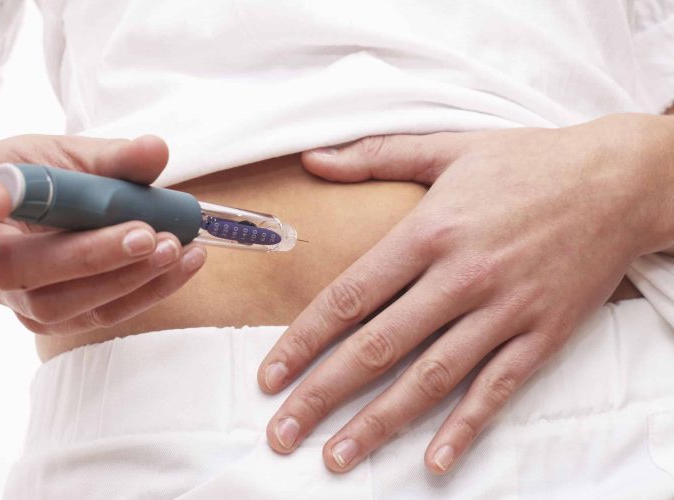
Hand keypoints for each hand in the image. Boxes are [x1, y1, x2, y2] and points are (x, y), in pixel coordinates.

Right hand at [0, 135, 206, 334]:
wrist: (41, 219)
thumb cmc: (49, 178)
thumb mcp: (72, 154)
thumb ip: (112, 155)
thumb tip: (155, 151)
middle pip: (14, 266)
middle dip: (88, 255)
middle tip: (147, 233)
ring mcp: (10, 294)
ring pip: (56, 305)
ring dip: (125, 280)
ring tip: (176, 249)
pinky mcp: (49, 318)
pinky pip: (95, 316)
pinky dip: (146, 291)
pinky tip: (183, 264)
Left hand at [257, 114, 673, 472]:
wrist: (620, 180)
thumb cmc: (527, 162)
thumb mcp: (448, 147)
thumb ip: (374, 155)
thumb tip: (312, 159)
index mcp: (430, 232)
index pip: (350, 297)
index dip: (303, 340)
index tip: (269, 375)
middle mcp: (461, 277)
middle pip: (378, 347)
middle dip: (322, 394)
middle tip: (282, 433)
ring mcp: (504, 311)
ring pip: (430, 379)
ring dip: (378, 424)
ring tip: (335, 457)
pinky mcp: (542, 335)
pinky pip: (497, 390)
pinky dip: (465, 429)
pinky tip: (433, 463)